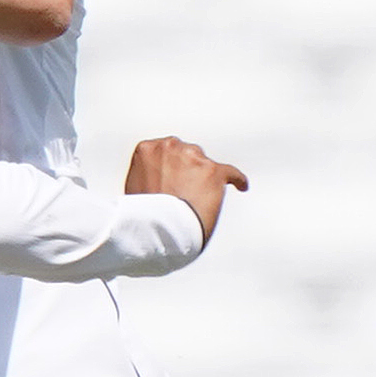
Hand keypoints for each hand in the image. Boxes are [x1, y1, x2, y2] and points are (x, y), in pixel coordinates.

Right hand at [123, 136, 247, 244]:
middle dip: (187, 171)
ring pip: (205, 164)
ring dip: (204, 179)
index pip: (165, 152)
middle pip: (187, 154)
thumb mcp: (134, 188)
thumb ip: (148, 177)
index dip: (170, 168)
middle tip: (185, 193)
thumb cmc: (141, 217)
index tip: (172, 178)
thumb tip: (160, 184)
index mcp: (147, 149)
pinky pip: (231, 173)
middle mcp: (171, 147)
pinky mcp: (214, 172)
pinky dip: (237, 180)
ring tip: (200, 200)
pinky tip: (241, 186)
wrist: (155, 229)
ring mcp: (193, 158)